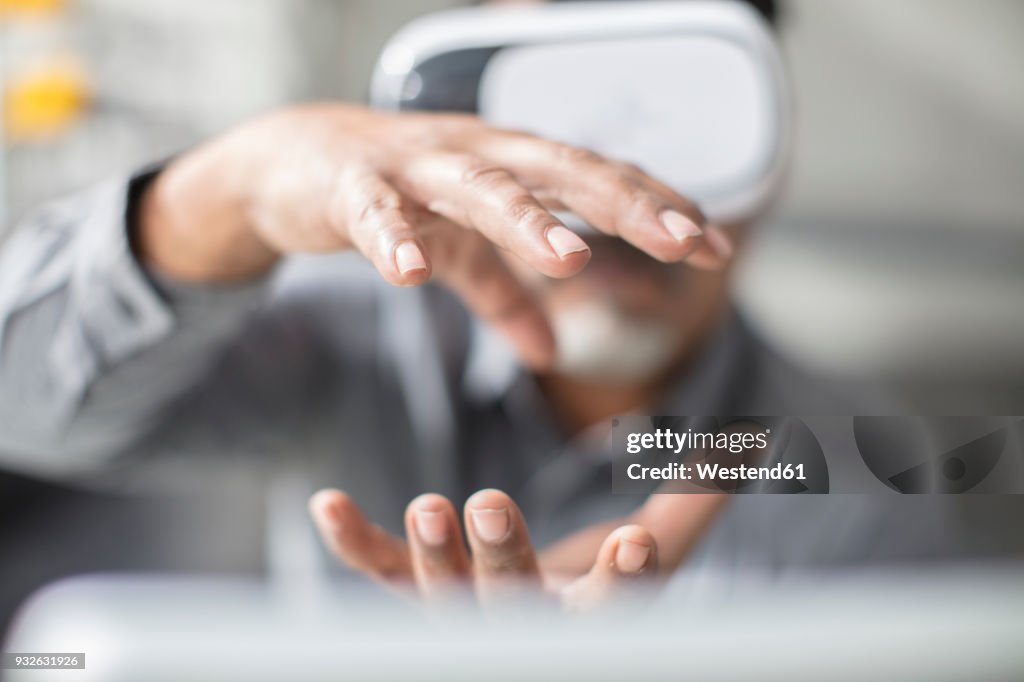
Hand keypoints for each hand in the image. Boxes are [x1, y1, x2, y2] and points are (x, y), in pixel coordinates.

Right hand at [138, 103, 730, 368]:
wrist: (292, 159)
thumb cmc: (396, 196)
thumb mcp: (459, 251)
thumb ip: (505, 297)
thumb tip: (549, 355)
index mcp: (511, 166)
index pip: (598, 180)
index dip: (656, 208)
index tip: (715, 247)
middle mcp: (476, 155)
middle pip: (561, 173)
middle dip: (625, 204)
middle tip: (683, 240)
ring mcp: (414, 167)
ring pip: (478, 188)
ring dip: (525, 221)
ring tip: (571, 259)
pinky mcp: (351, 188)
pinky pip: (375, 215)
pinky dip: (392, 240)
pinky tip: (409, 276)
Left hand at [309, 486, 726, 613]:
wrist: (536, 616)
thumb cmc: (600, 582)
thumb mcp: (655, 546)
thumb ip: (696, 501)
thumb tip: (757, 446)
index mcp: (587, 619)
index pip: (608, 610)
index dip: (619, 582)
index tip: (635, 547)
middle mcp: (521, 627)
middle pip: (510, 604)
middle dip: (501, 556)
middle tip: (489, 501)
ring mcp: (462, 611)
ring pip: (441, 597)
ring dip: (433, 556)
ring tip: (428, 504)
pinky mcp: (416, 587)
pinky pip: (382, 574)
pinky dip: (355, 545)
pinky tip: (327, 504)